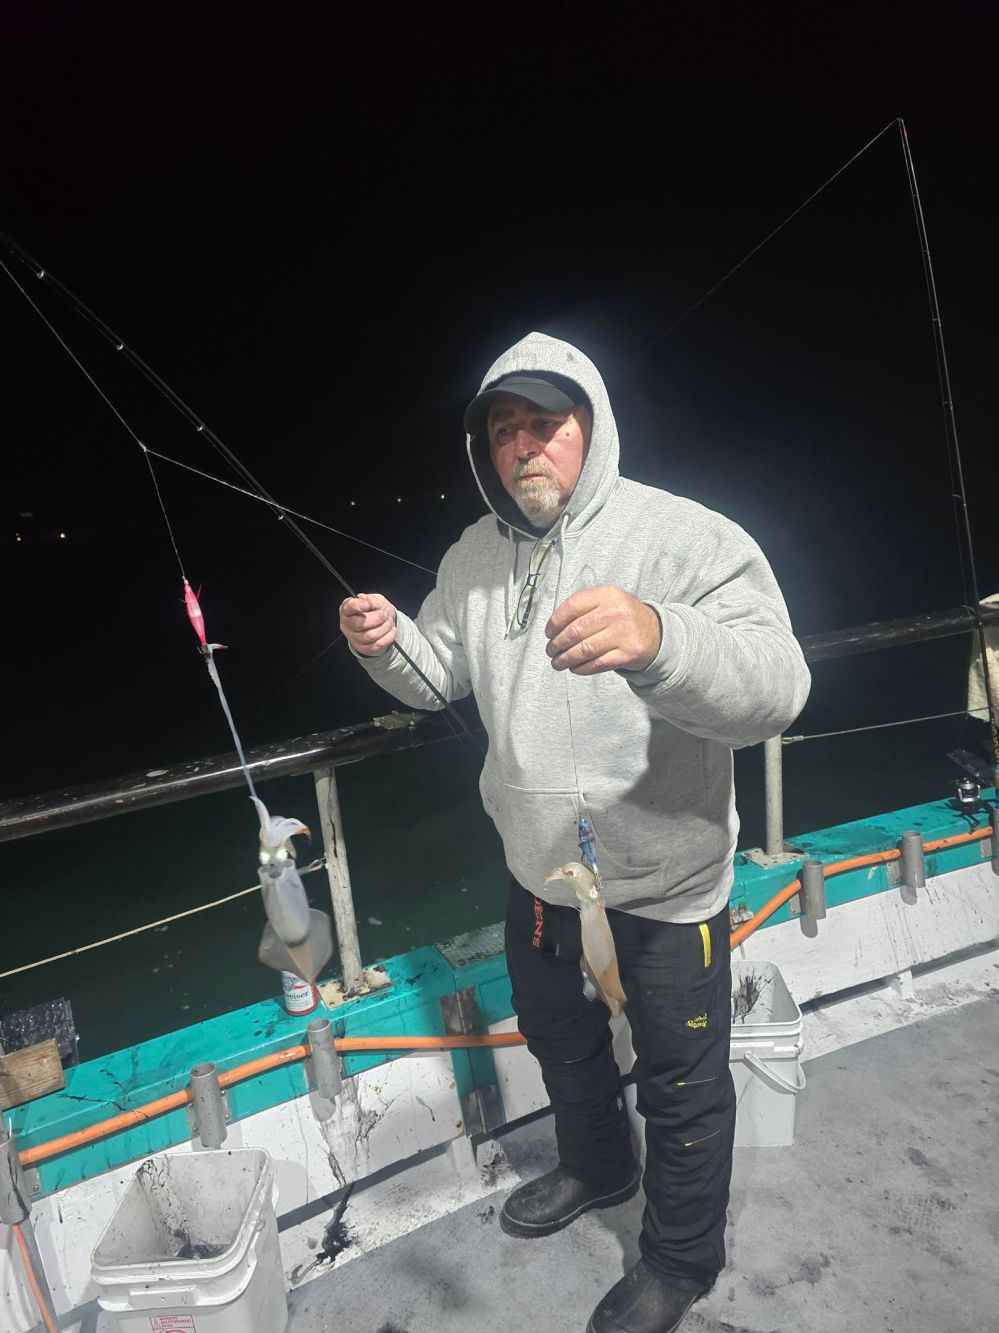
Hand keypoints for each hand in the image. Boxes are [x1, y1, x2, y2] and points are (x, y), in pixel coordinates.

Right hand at [339, 593, 397, 656]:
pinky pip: (378, 644)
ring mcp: (354, 639)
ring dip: (385, 627)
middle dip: (378, 617)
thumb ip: (371, 600)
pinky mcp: (364, 648)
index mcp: (347, 610)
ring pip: (370, 635)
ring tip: (389, 621)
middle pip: (360, 624)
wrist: (385, 623)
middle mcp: (347, 625)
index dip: (357, 606)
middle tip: (385, 613)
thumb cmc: (376, 610)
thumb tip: (365, 601)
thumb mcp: (376, 600)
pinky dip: (388, 636)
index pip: (348, 608)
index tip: (366, 604)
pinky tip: (390, 630)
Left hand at [545, 586, 661, 674]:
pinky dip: (581, 668)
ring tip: (558, 662)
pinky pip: (597, 664)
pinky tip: (575, 667)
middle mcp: (616, 612)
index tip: (548, 632)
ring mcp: (624, 634)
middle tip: (551, 650)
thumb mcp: (608, 601)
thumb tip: (554, 627)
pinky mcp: (628, 654)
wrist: (655, 632)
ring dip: (565, 659)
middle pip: (576, 631)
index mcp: (608, 594)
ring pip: (584, 650)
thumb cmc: (624, 617)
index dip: (555, 622)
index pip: (572, 606)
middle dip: (557, 644)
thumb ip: (584, 607)